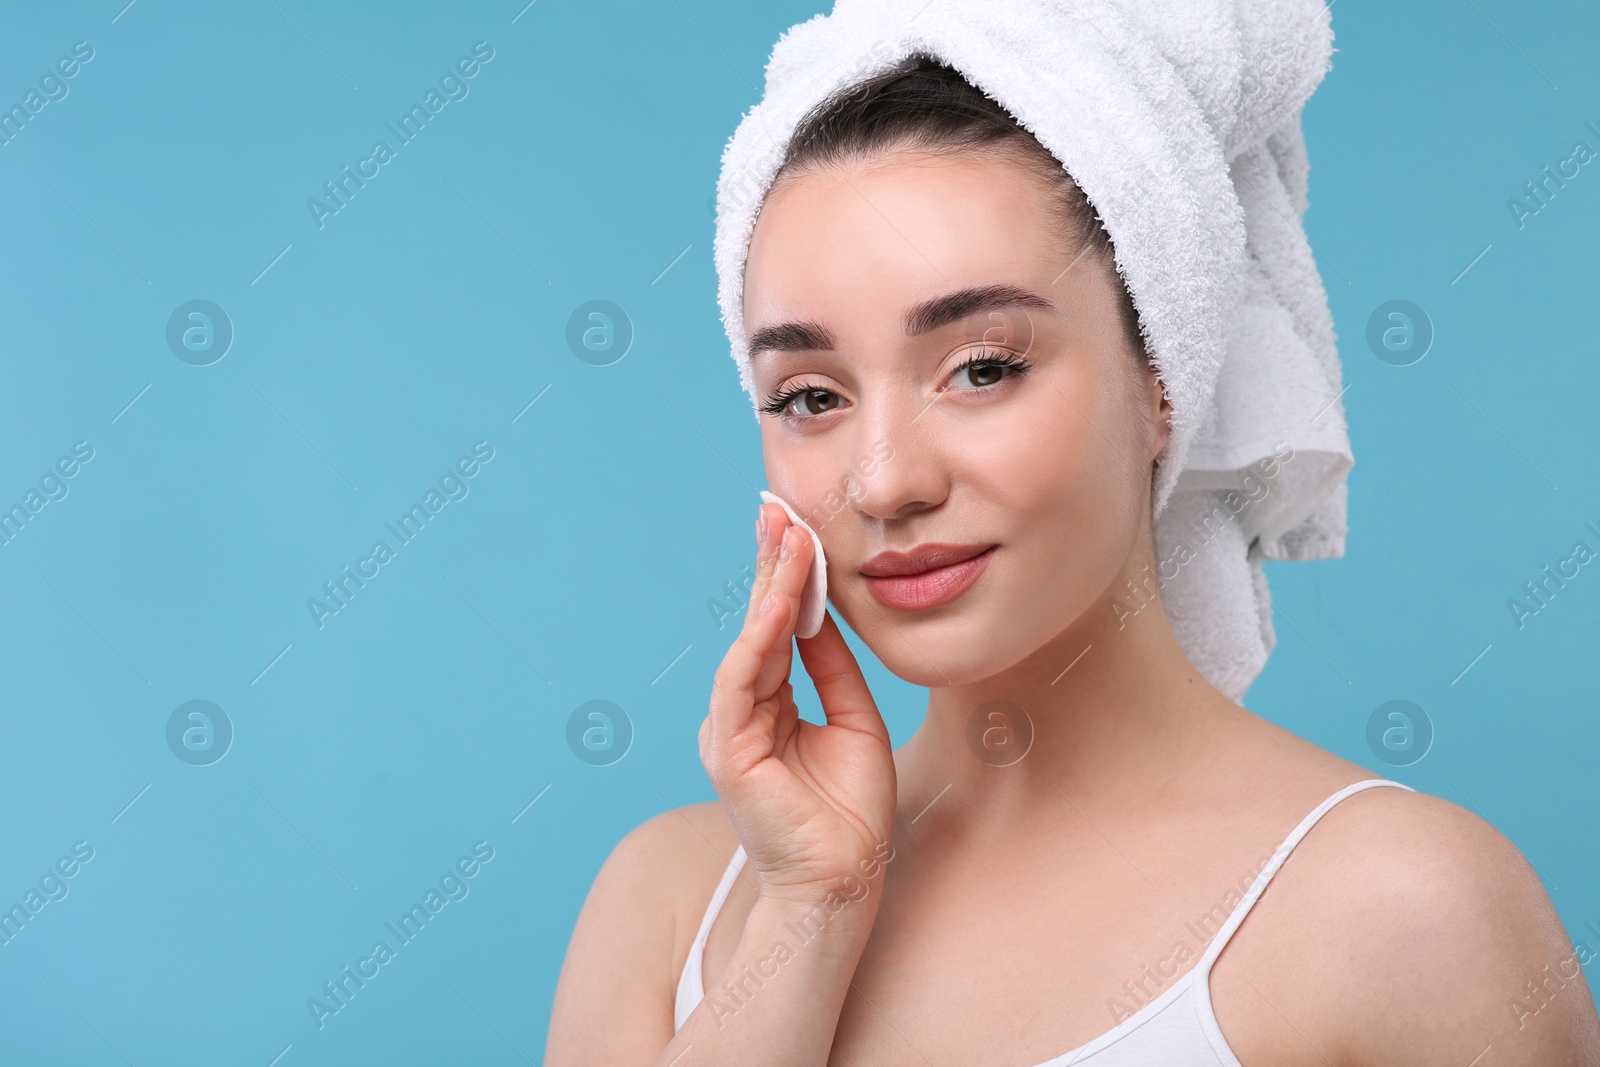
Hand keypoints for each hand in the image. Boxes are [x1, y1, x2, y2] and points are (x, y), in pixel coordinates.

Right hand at [699, 503, 896, 902]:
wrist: (845, 879)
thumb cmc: (849, 810)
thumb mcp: (853, 718)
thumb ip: (832, 667)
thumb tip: (821, 612)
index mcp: (769, 704)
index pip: (776, 628)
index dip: (786, 577)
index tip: (795, 525)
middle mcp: (742, 711)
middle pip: (757, 624)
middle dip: (769, 564)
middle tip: (777, 508)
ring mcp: (731, 729)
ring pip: (749, 641)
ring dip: (770, 586)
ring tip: (786, 536)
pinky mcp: (729, 750)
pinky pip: (743, 679)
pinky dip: (761, 635)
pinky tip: (782, 599)